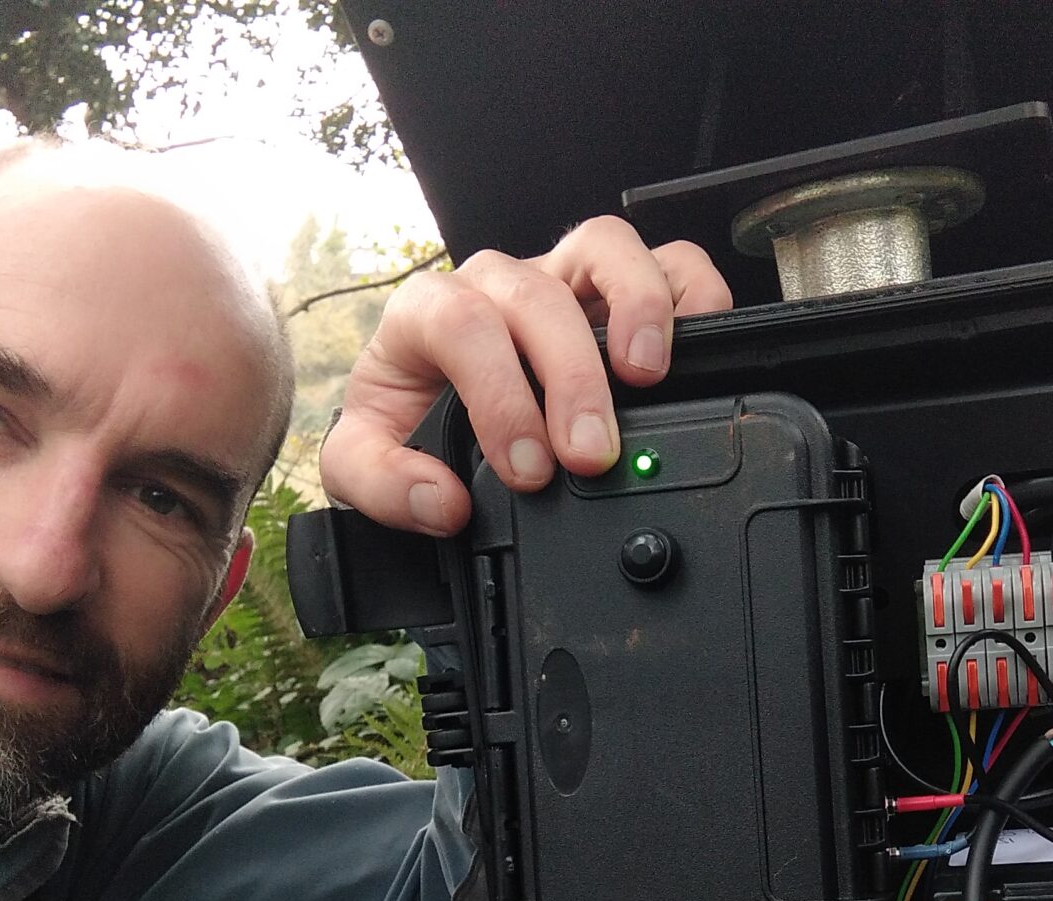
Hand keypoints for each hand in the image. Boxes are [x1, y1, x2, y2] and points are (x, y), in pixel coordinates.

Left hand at [320, 216, 732, 532]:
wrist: (431, 408)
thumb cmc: (406, 423)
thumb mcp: (361, 466)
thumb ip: (384, 486)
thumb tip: (442, 500)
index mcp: (428, 313)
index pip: (462, 323)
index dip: (499, 393)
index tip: (526, 467)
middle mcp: (498, 284)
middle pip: (539, 296)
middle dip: (570, 378)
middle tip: (588, 452)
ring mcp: (562, 277)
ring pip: (606, 248)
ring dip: (636, 308)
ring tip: (647, 379)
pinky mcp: (620, 289)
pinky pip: (669, 262)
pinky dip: (691, 297)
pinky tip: (687, 355)